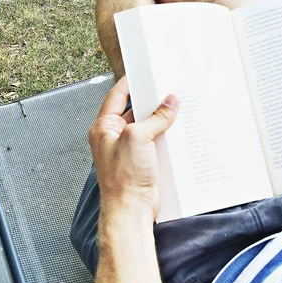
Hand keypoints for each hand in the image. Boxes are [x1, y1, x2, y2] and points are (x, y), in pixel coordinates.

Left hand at [88, 76, 178, 220]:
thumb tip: (169, 103)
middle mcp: (114, 137)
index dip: (130, 83)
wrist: (131, 209)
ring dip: (160, 119)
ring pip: (146, 126)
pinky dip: (164, 134)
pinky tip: (176, 131)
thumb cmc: (124, 178)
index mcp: (104, 128)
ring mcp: (127, 150)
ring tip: (175, 109)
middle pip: (134, 110)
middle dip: (150, 102)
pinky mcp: (141, 161)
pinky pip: (154, 141)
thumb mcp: (138, 138)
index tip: (143, 73)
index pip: (116, 96)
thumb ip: (155, 118)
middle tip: (166, 91)